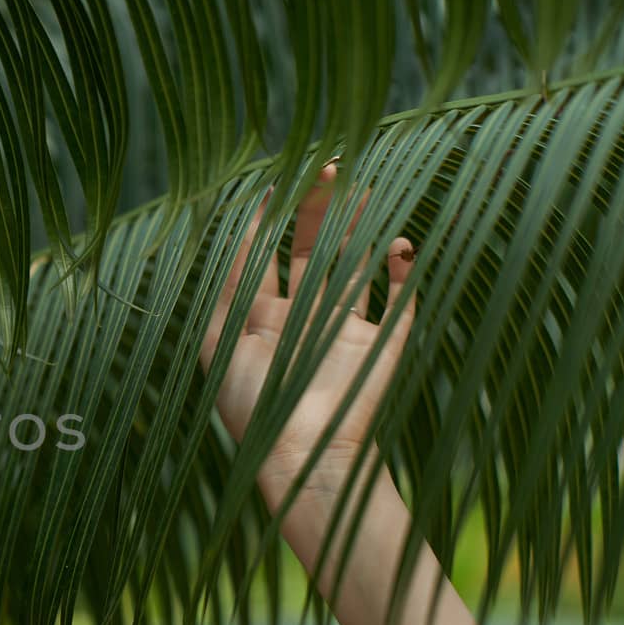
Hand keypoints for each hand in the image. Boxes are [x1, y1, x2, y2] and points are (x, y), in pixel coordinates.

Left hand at [197, 163, 419, 510]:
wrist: (299, 454)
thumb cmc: (251, 404)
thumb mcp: (220, 341)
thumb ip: (228, 287)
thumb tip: (240, 236)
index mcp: (262, 316)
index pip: (269, 254)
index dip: (275, 217)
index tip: (283, 180)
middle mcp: (303, 316)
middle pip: (314, 249)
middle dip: (320, 210)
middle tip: (329, 170)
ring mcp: (344, 328)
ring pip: (356, 265)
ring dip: (362, 228)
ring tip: (367, 191)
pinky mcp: (381, 344)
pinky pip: (399, 298)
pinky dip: (403, 270)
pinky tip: (397, 244)